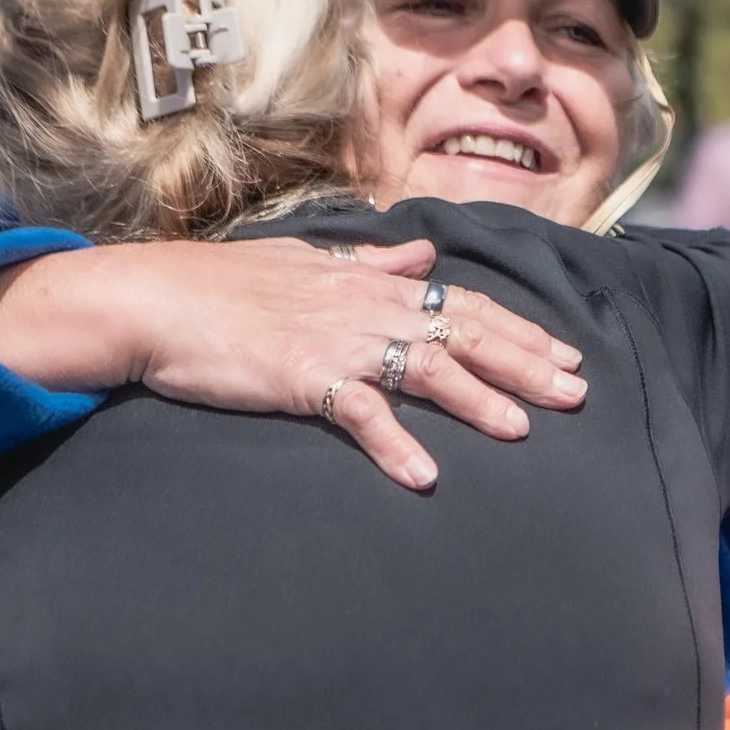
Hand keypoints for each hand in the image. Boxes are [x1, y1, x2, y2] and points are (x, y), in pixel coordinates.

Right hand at [0, 239, 586, 489]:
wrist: (153, 300)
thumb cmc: (224, 286)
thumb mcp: (307, 262)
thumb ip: (374, 262)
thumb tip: (425, 251)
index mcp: (368, 284)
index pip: (460, 304)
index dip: (517, 330)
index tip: (564, 354)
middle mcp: (364, 306)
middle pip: (462, 334)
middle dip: (524, 364)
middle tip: (576, 393)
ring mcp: (335, 341)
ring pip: (425, 369)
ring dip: (478, 401)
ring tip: (523, 431)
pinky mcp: (301, 376)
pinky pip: (359, 414)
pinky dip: (394, 446)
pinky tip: (426, 477)